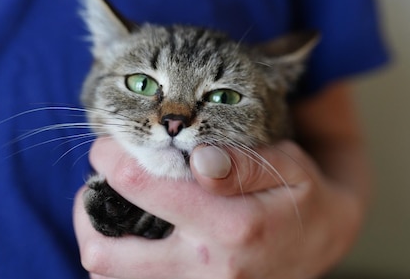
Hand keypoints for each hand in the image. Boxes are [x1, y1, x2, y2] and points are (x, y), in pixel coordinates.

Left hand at [73, 137, 362, 278]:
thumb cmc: (302, 196)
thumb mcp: (289, 167)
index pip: (145, 189)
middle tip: (93, 184)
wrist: (322, 243)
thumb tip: (198, 160)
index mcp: (233, 226)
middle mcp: (208, 267)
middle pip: (109, 254)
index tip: (104, 144)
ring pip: (114, 277)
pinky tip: (133, 232)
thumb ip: (244, 165)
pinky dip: (120, 260)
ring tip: (109, 206)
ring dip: (99, 239)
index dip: (112, 160)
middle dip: (87, 213)